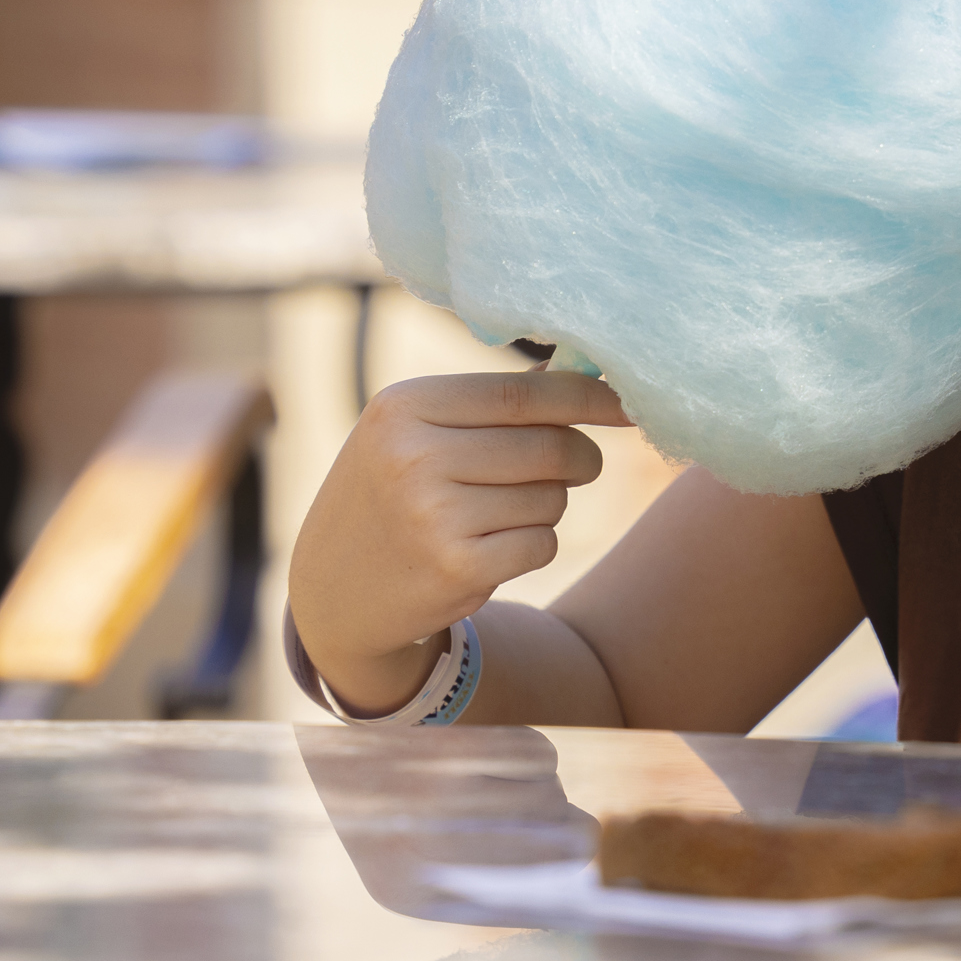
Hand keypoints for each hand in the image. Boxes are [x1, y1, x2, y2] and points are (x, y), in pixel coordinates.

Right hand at [285, 370, 628, 712]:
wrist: (332, 590)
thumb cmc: (392, 494)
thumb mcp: (414, 433)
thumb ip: (491, 404)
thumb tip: (584, 371)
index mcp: (404, 407)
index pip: (523, 393)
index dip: (588, 398)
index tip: (628, 404)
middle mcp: (414, 457)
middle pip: (551, 447)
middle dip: (581, 458)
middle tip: (576, 466)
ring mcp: (434, 515)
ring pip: (552, 499)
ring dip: (546, 507)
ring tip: (494, 514)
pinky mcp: (456, 568)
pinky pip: (542, 543)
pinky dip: (532, 546)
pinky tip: (488, 549)